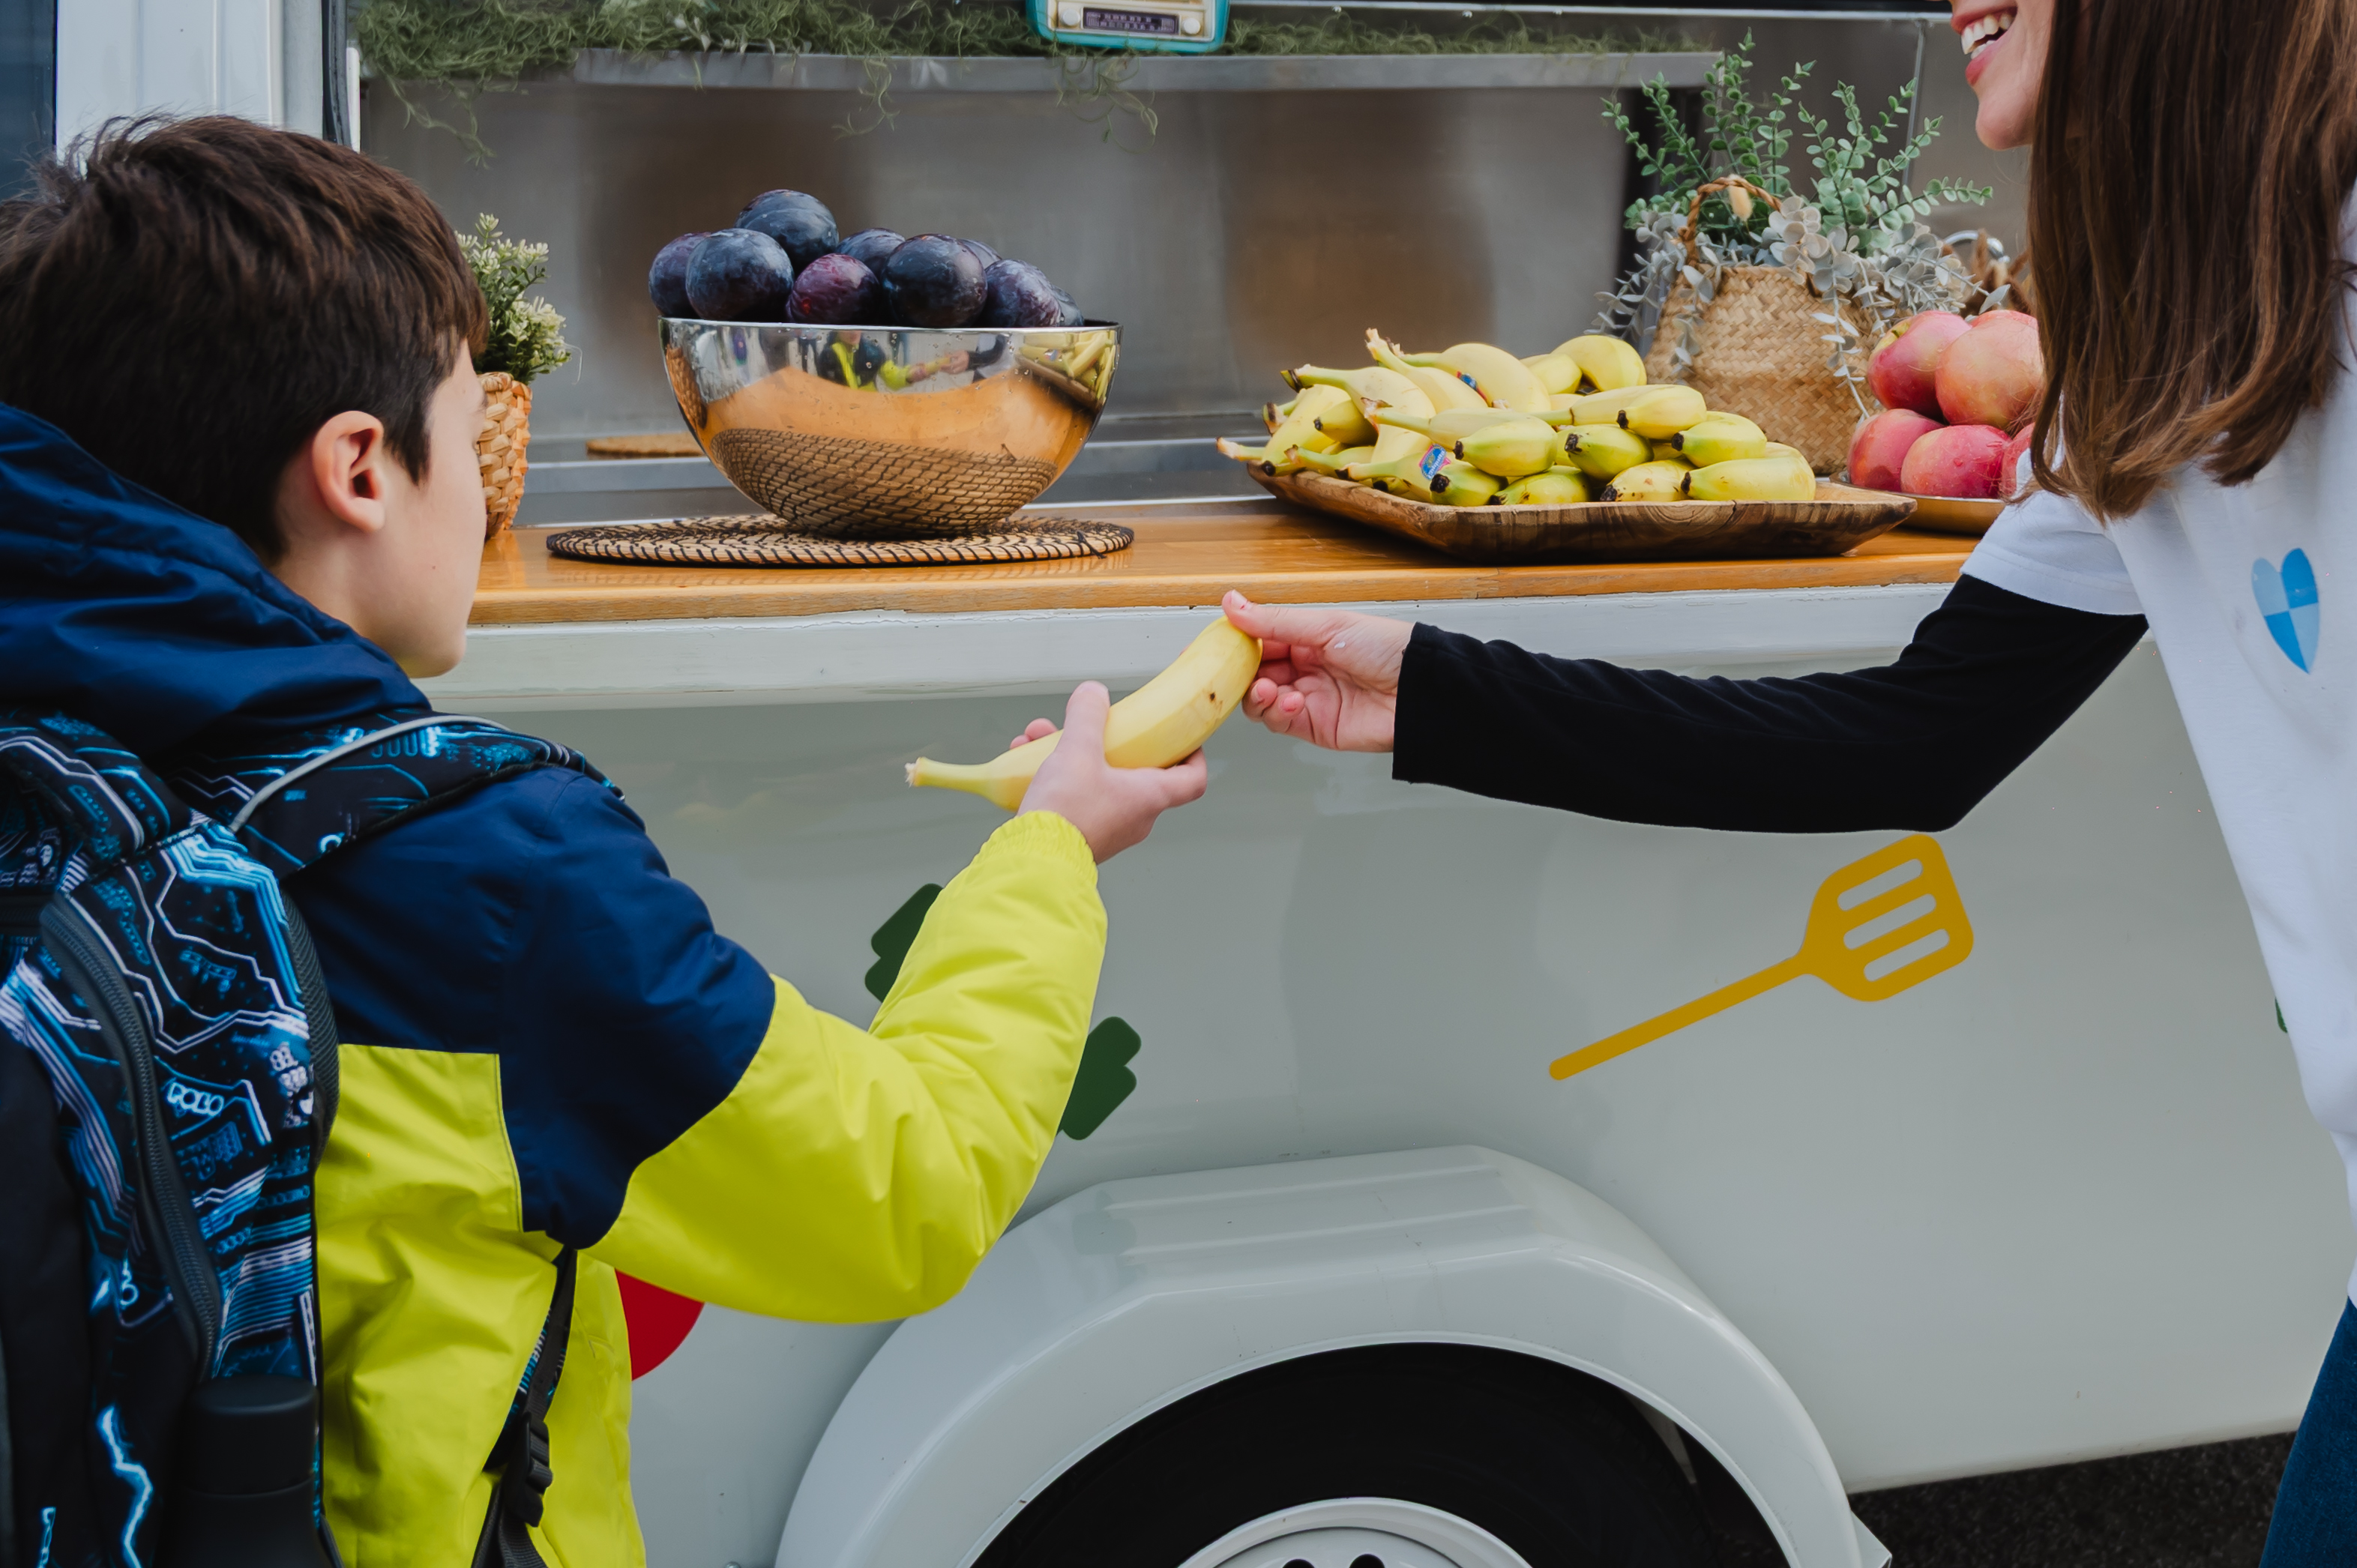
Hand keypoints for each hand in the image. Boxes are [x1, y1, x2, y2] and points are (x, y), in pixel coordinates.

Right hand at [1016, 682, 1207, 861]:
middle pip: (1133, 770)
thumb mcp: (1078, 751)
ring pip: (1095, 779)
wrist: (1032, 861)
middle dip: (1104, 740)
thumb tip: (1094, 692)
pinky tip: (1024, 756)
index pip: (1192, 780)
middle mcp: (1134, 817)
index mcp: (1149, 797)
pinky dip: (1054, 775)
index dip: (1193, 755)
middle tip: (1084, 724)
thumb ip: (1088, 717)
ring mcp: (1107, 829)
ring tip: (1038, 735)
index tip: (1183, 736)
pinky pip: (1073, 796)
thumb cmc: (1067, 811)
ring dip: (1068, 753)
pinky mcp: (1079, 835)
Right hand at [1221, 590, 1410, 752]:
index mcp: (1306, 639)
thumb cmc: (1387, 648)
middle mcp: (1304, 669)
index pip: (1258, 642)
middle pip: (1252, 674)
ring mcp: (1307, 699)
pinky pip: (1280, 723)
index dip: (1235, 645)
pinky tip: (1293, 702)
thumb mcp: (1326, 625)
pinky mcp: (1315, 727)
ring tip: (1267, 689)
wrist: (1419, 689)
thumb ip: (1274, 621)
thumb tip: (1231, 603)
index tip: (1214, 646)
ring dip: (1256, 695)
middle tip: (1231, 673)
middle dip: (1240, 675)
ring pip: (1259, 702)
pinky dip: (1278, 713)